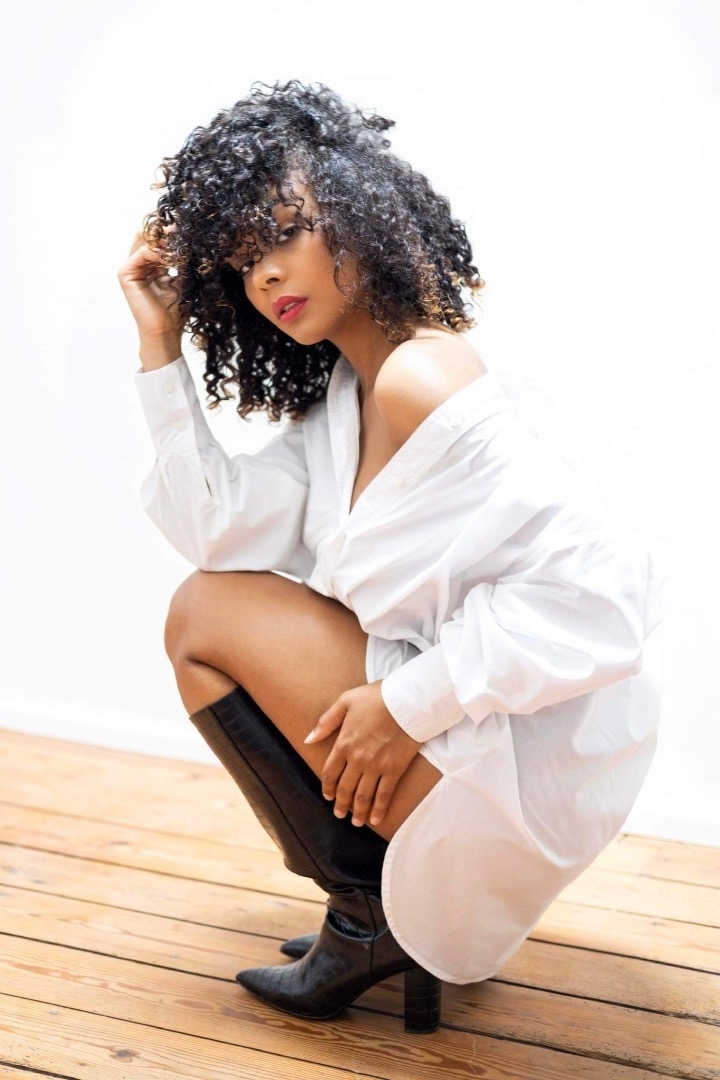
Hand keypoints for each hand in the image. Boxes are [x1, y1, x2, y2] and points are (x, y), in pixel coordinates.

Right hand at [118, 231, 183, 368]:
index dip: (171, 230)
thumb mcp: (184, 279)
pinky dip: (157, 250)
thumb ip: (183, 260)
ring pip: (145, 241)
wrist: (165, 331)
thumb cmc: (176, 311)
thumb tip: (193, 238)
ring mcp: (131, 267)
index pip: (158, 238)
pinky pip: (142, 253)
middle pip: (149, 235)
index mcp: (152, 264)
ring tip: (180, 238)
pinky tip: (172, 254)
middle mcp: (139, 263)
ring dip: (164, 239)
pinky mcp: (125, 274)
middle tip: (184, 225)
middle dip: (166, 230)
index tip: (189, 227)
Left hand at [305, 681, 421, 827]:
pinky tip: (375, 819)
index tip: (327, 796)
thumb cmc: (377, 697)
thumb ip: (326, 722)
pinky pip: (384, 794)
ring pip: (363, 796)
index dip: (327, 787)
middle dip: (341, 804)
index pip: (330, 772)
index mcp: (344, 743)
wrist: (407, 701)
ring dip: (358, 812)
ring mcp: (376, 766)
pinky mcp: (394, 769)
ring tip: (355, 823)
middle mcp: (358, 759)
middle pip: (345, 788)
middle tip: (339, 814)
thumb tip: (308, 739)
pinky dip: (379, 809)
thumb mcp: (346, 701)